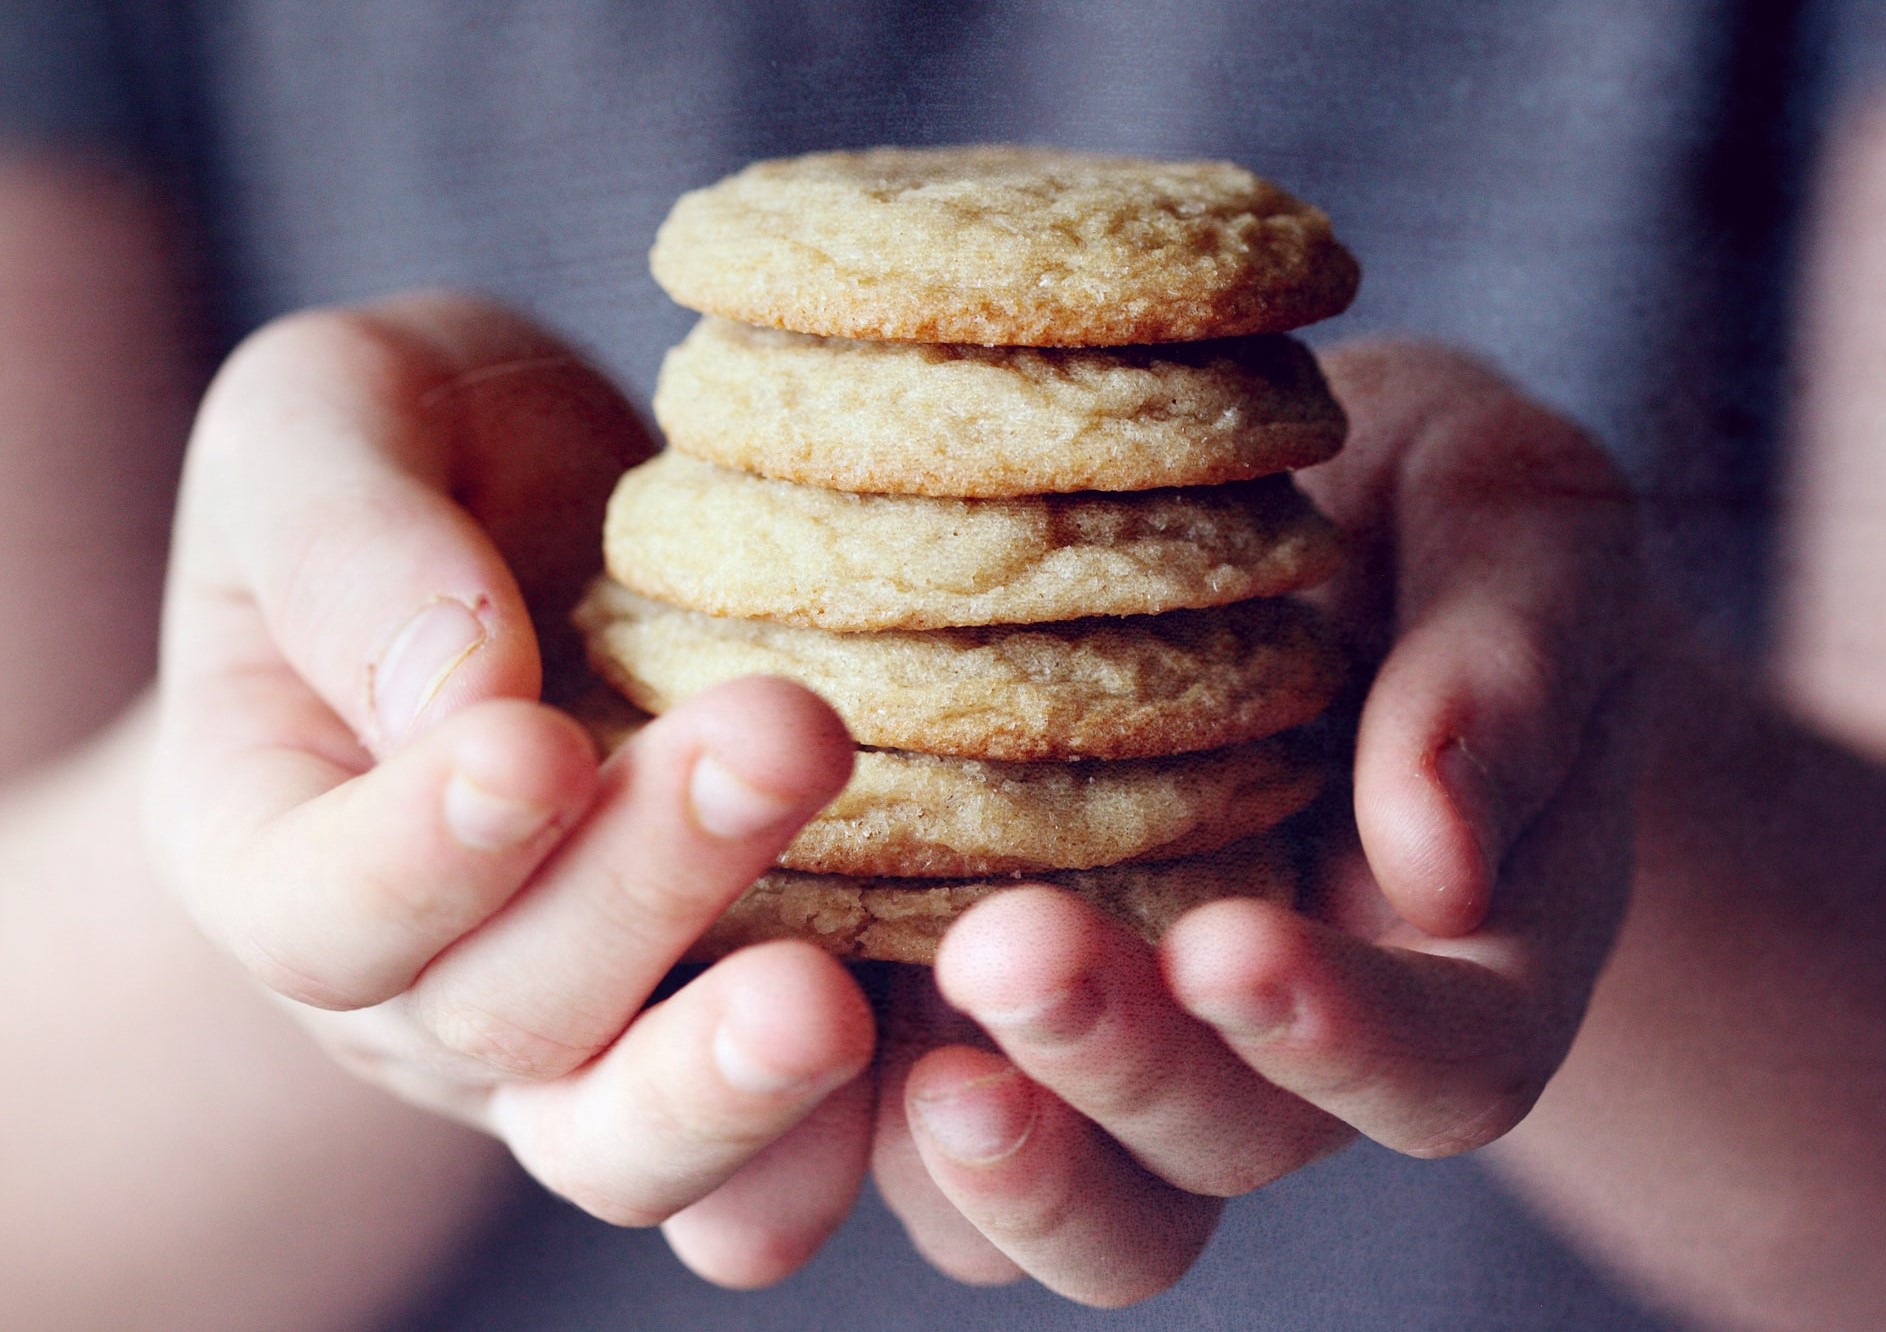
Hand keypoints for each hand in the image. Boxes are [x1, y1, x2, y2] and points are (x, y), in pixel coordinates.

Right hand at [145, 293, 874, 1285]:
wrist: (565, 528)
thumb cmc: (432, 459)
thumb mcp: (335, 420)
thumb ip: (348, 541)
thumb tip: (463, 697)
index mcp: (281, 844)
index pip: (318, 907)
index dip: (419, 854)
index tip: (535, 747)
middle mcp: (421, 988)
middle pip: (508, 1016)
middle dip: (644, 894)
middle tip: (786, 741)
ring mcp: (582, 1041)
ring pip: (631, 1148)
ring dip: (733, 1088)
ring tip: (831, 1004)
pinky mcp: (733, 1047)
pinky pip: (778, 1162)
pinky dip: (858, 1139)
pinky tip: (949, 1063)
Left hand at [869, 340, 1644, 1303]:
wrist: (1307, 516)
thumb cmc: (1442, 515)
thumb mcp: (1524, 531)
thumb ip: (1512, 671)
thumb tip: (1440, 859)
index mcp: (1469, 962)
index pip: (1443, 1067)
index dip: (1346, 1038)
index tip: (1232, 944)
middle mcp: (1294, 1043)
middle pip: (1226, 1149)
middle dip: (1122, 1073)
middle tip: (1008, 950)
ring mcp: (1142, 1038)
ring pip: (1079, 1199)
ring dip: (996, 1156)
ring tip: (889, 1048)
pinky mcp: (993, 1002)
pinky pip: (934, 1124)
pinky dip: (863, 1114)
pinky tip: (780, 994)